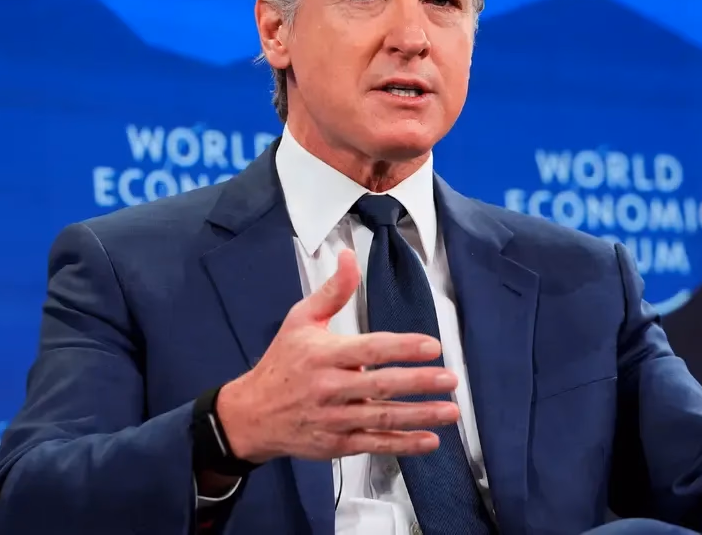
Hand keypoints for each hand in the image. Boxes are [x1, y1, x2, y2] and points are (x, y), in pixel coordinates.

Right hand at [215, 249, 459, 462]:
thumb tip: (349, 256)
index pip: (370, 349)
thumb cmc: (282, 363)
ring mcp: (334, 419)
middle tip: (450, 379)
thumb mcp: (300, 320)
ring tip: (450, 411)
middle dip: (419, 382)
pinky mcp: (336, 443)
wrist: (250, 414)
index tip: (432, 346)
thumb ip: (333, 292)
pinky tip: (429, 440)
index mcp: (324, 355)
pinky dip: (403, 444)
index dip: (403, 348)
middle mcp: (329, 388)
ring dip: (419, 415)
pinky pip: (374, 444)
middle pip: (381, 385)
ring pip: (382, 417)